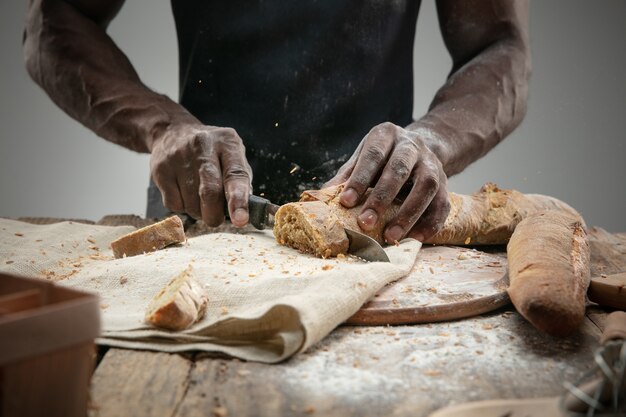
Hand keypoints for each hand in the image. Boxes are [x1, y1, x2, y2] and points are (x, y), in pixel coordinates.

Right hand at [149, 123, 251, 226]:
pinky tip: (184, 193)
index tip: (241, 220)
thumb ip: (241, 182)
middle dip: (215, 215)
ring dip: (198, 211)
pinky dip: (182, 207)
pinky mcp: (161, 170)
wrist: (172, 132)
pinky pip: (174, 204)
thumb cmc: (211, 152)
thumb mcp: (232, 156)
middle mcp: (203, 146)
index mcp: (227, 143)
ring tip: (199, 198)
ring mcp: (179, 157)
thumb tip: (242, 213)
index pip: (236, 175)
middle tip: (216, 218)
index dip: (239, 200)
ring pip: (191, 203)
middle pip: (210, 193)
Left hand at [325, 122, 449, 242]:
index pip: (373, 155)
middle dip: (382, 198)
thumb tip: (321, 197)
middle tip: (365, 222)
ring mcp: (431, 163)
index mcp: (386, 135)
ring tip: (391, 236)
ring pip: (426, 186)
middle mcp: (412, 145)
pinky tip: (416, 238)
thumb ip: (346, 176)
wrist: (418, 147)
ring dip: (408, 213)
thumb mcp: (362, 158)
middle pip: (399, 169)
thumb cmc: (382, 157)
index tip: (345, 202)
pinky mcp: (445, 182)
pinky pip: (443, 203)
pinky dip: (431, 223)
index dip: (359, 178)